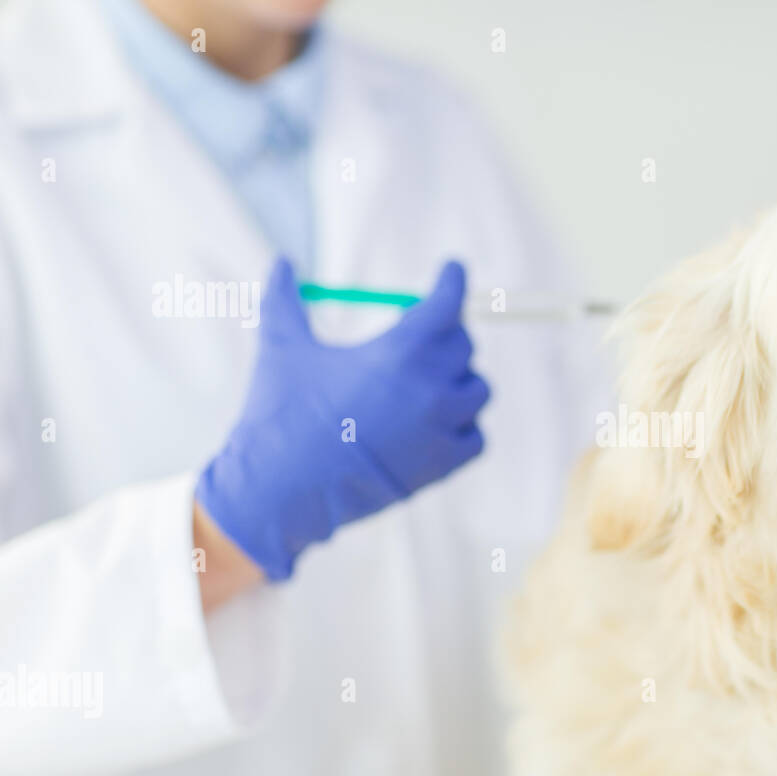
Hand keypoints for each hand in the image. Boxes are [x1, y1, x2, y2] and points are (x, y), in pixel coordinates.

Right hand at [196, 258, 489, 579]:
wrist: (281, 492)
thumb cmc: (280, 416)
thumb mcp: (281, 349)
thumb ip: (284, 299)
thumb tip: (279, 261)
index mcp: (399, 352)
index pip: (448, 304)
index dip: (452, 281)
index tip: (451, 269)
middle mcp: (430, 389)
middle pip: (464, 345)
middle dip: (445, 333)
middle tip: (422, 333)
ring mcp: (440, 430)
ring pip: (477, 390)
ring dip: (459, 379)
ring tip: (428, 380)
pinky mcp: (442, 466)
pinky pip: (476, 437)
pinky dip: (465, 425)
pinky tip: (438, 420)